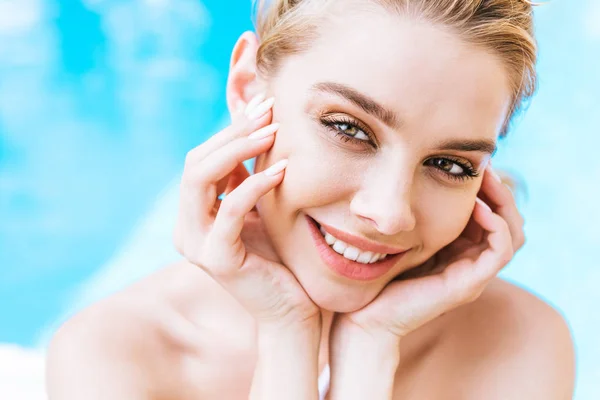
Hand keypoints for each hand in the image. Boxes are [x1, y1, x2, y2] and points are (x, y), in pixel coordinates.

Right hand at [173, 93, 319, 328]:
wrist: (293, 312)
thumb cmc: (282, 259)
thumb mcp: (261, 209)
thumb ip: (247, 177)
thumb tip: (255, 124)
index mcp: (193, 215)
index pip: (201, 159)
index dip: (230, 130)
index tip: (264, 105)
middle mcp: (186, 228)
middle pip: (195, 163)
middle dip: (233, 133)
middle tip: (269, 110)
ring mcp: (196, 245)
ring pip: (200, 179)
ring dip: (238, 149)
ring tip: (274, 131)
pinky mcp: (218, 260)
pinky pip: (230, 210)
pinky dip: (254, 185)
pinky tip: (282, 170)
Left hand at [335, 164, 523, 341]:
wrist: (366, 315)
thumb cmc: (379, 275)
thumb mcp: (403, 234)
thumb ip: (417, 213)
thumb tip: (420, 175)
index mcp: (459, 251)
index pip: (492, 215)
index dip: (489, 188)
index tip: (476, 163)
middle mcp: (471, 262)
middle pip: (508, 222)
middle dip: (500, 190)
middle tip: (486, 165)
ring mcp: (473, 275)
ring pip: (512, 235)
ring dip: (504, 204)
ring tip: (486, 180)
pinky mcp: (469, 285)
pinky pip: (501, 251)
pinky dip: (496, 226)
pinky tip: (477, 207)